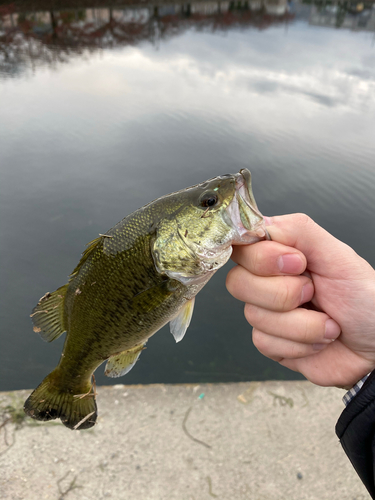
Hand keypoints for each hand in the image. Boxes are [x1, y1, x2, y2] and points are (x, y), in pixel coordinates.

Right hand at [226, 214, 374, 388]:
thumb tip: (257, 224)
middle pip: (238, 282)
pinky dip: (300, 344)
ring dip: (302, 324)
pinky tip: (318, 341)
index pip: (242, 245)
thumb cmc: (366, 300)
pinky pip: (264, 341)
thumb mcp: (338, 255)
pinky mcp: (270, 341)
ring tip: (327, 321)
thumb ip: (298, 231)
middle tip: (315, 293)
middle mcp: (268, 280)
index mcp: (281, 253)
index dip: (262, 258)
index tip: (297, 264)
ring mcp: (267, 312)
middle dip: (284, 294)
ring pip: (253, 315)